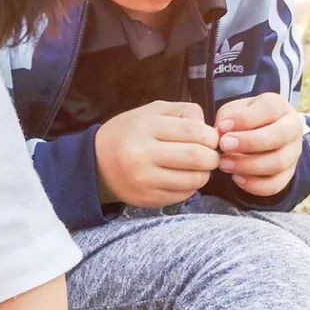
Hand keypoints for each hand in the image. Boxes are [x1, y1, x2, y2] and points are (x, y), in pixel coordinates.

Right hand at [95, 101, 219, 207]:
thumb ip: (184, 112)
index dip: (211, 136)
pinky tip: (181, 177)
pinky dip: (190, 186)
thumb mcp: (152, 111)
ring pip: (194, 179)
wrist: (96, 164)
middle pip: (197, 157)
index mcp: (145, 126)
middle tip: (209, 155)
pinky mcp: (147, 199)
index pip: (193, 131)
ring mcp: (144, 180)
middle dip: (212, 156)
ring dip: (204, 173)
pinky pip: (183, 195)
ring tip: (196, 167)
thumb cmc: (130, 133)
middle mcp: (142, 153)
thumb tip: (212, 132)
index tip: (210, 139)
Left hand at [216, 93, 303, 196]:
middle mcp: (292, 128)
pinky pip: (275, 185)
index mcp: (279, 106)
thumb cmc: (243, 120)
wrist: (258, 135)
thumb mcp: (234, 111)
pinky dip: (254, 185)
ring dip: (248, 166)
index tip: (223, 127)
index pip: (269, 109)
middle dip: (249, 143)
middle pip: (279, 136)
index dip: (245, 119)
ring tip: (224, 164)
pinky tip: (236, 178)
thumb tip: (221, 132)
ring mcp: (293, 152)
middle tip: (224, 146)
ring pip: (278, 163)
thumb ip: (227, 118)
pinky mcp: (288, 174)